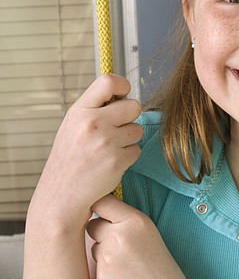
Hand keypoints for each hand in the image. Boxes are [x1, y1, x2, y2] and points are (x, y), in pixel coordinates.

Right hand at [30, 74, 142, 230]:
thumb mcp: (73, 126)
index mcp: (79, 111)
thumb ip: (94, 108)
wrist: (60, 197)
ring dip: (128, 139)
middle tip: (115, 130)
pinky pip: (136, 150)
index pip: (109, 81)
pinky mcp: (117, 161)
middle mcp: (92, 123)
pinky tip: (109, 164)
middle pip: (134, 106)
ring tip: (107, 150)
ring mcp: (105, 143)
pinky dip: (127, 157)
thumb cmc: (69, 159)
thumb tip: (122, 92)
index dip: (122, 86)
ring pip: (137, 129)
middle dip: (129, 118)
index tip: (121, 96)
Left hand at [88, 194, 193, 278]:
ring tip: (126, 267)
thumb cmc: (160, 269)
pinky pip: (96, 267)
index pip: (103, 201)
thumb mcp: (149, 236)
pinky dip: (105, 272)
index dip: (99, 208)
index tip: (102, 214)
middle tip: (116, 246)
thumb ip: (125, 223)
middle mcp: (121, 234)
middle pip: (93, 224)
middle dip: (99, 233)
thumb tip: (95, 214)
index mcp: (136, 220)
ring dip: (102, 254)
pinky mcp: (102, 275)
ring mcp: (109, 255)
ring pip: (93, 247)